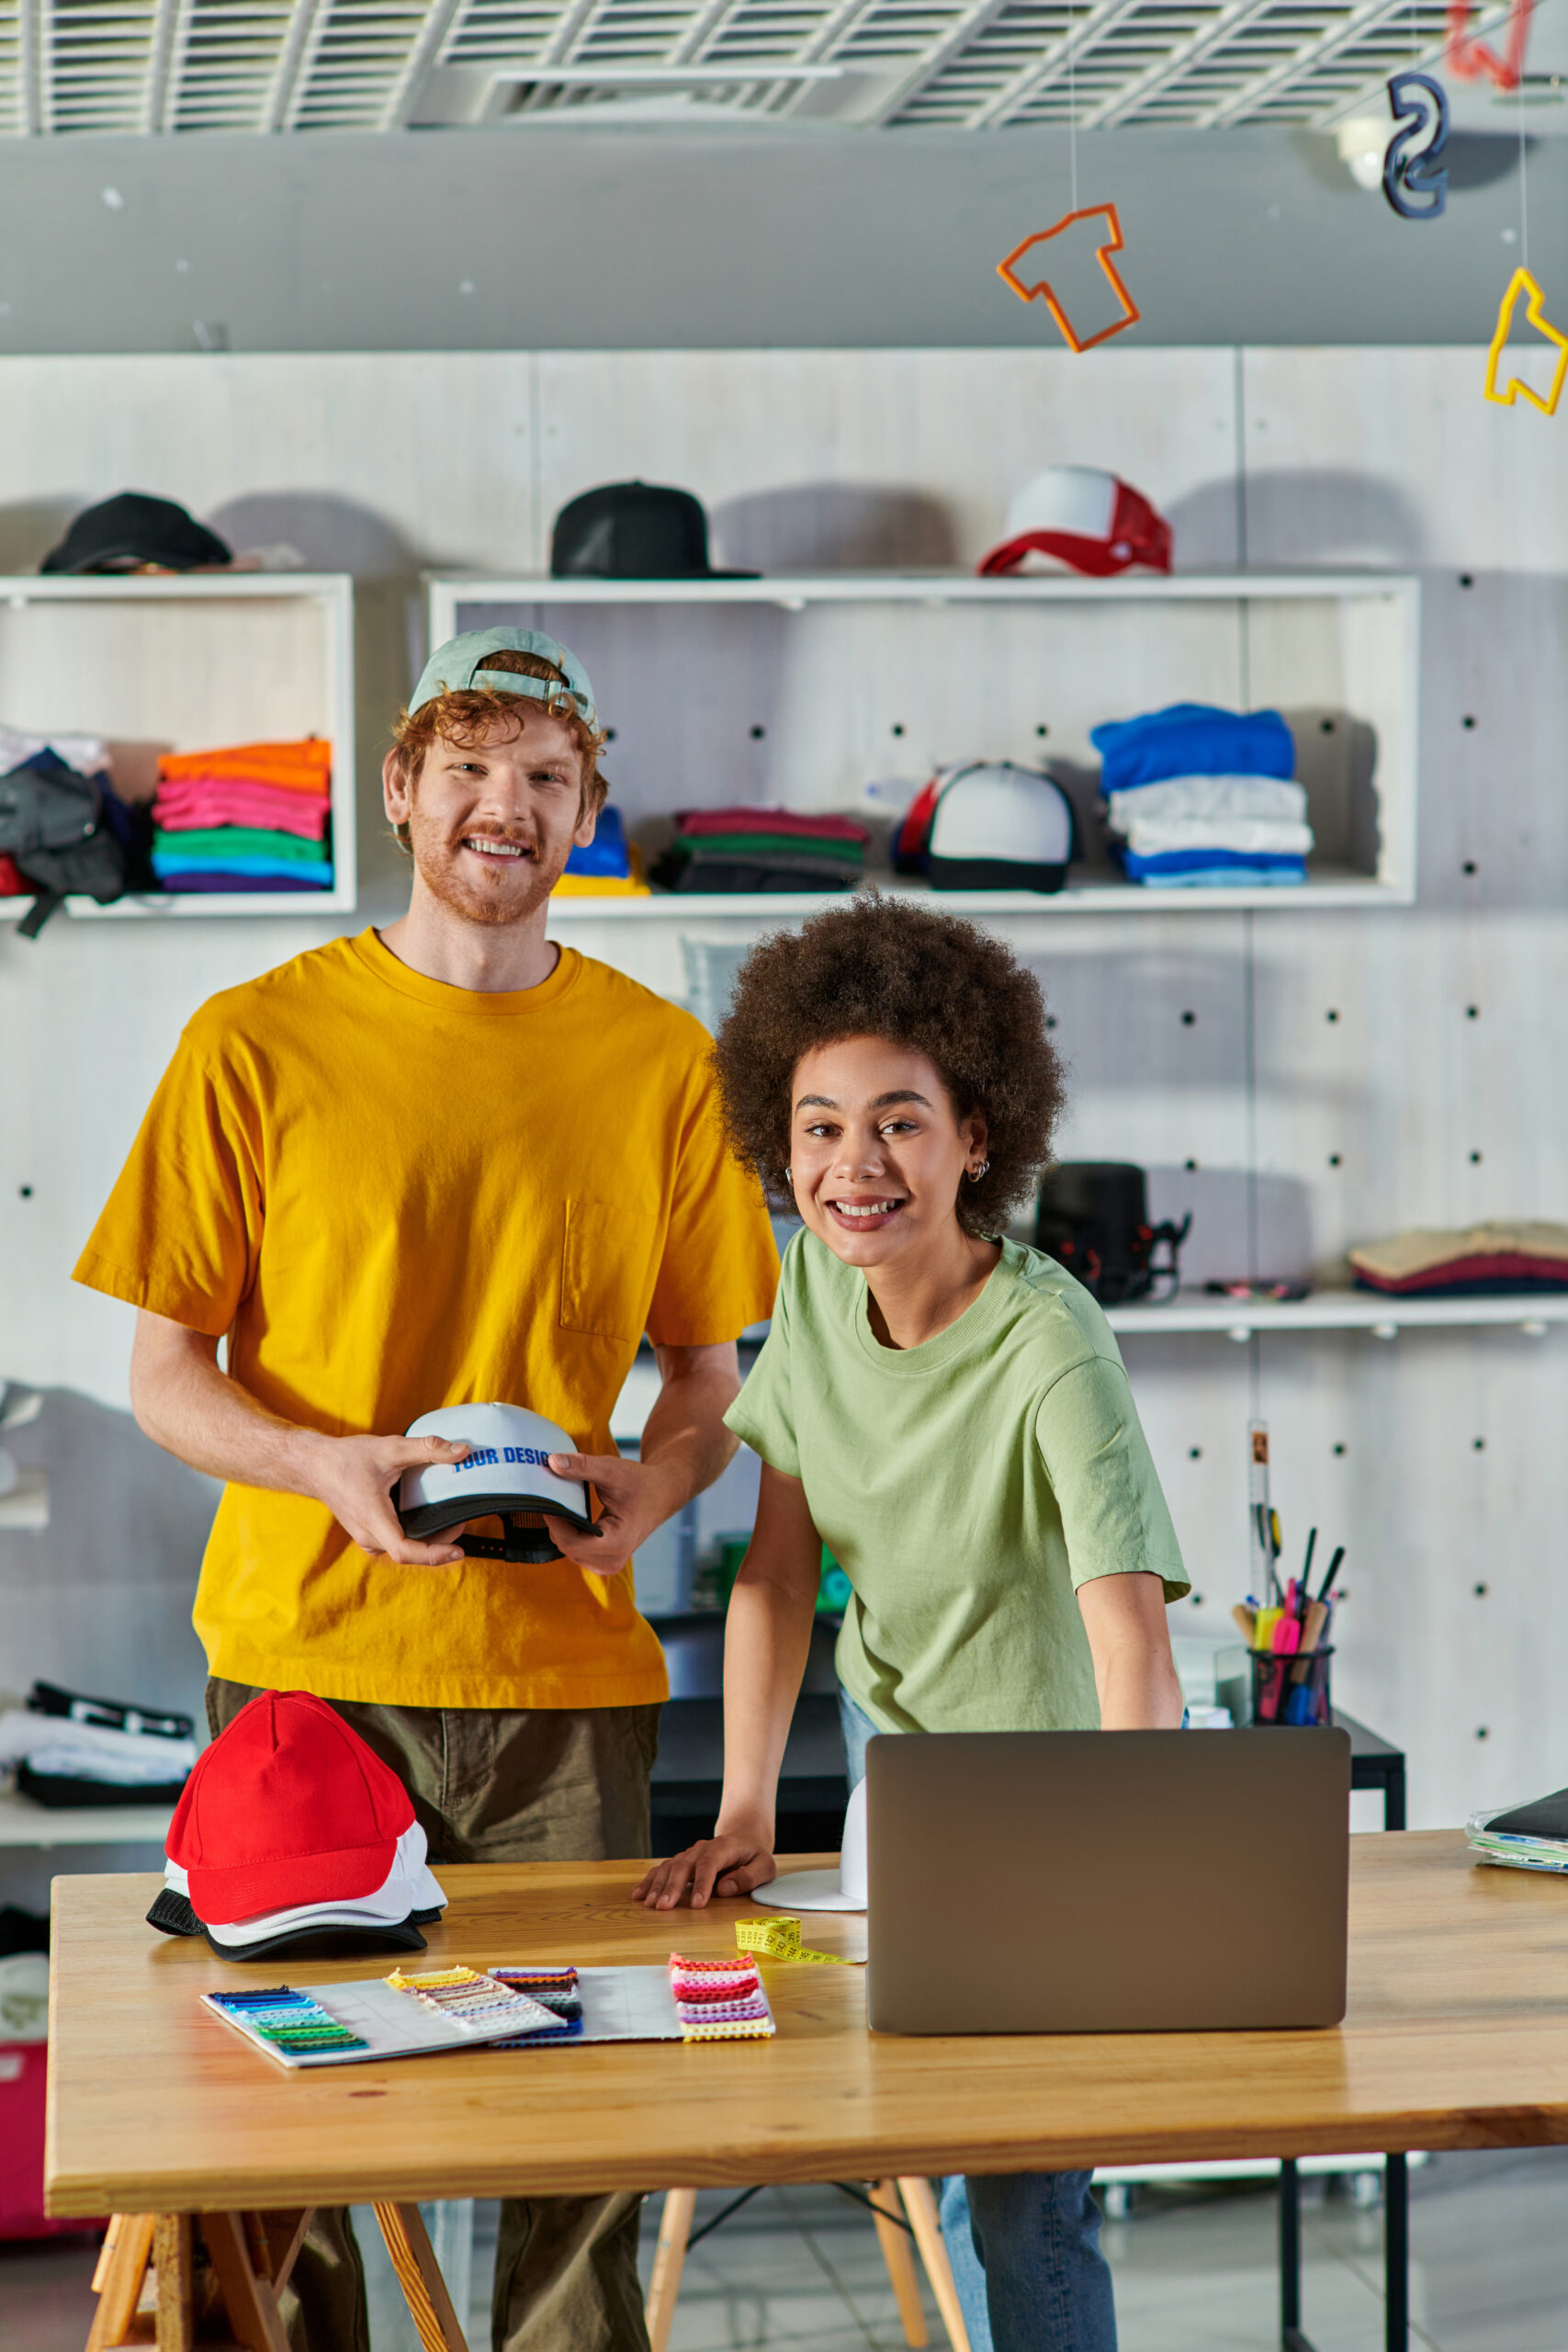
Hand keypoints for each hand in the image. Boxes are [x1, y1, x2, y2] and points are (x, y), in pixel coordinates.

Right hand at [301, 1431, 472, 1566]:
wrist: (316, 1466)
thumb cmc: (347, 1459)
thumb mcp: (391, 1448)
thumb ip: (428, 1448)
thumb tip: (462, 1451)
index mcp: (373, 1519)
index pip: (405, 1551)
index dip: (434, 1555)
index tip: (458, 1550)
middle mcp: (368, 1535)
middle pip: (411, 1552)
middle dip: (440, 1541)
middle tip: (462, 1519)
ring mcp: (366, 1538)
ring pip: (404, 1549)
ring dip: (429, 1540)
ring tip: (450, 1519)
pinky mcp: (368, 1534)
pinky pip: (395, 1543)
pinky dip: (415, 1536)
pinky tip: (428, 1519)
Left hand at [543, 1450, 684, 1577]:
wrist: (662, 1494)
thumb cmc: (639, 1482)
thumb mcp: (611, 1470)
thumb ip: (582, 1466)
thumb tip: (552, 1461)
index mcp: (617, 1542)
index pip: (570, 1542)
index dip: (554, 1521)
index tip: (546, 1501)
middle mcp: (613, 1560)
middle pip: (568, 1547)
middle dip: (558, 1524)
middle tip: (555, 1499)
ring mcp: (609, 1564)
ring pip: (570, 1551)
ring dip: (564, 1530)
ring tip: (567, 1507)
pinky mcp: (605, 1562)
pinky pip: (577, 1551)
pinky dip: (572, 1535)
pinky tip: (576, 1518)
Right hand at [633, 1831, 777, 1909]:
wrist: (742, 1841)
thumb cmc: (754, 1858)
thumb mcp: (764, 1867)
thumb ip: (748, 1877)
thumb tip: (724, 1888)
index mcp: (724, 1847)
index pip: (709, 1863)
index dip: (702, 1883)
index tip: (697, 1904)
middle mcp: (702, 1848)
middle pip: (684, 1865)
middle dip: (672, 1887)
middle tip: (663, 1907)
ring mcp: (689, 1854)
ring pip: (669, 1867)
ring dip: (658, 1886)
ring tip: (650, 1905)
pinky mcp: (681, 1862)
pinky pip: (662, 1869)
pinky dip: (649, 1881)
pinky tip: (638, 1894)